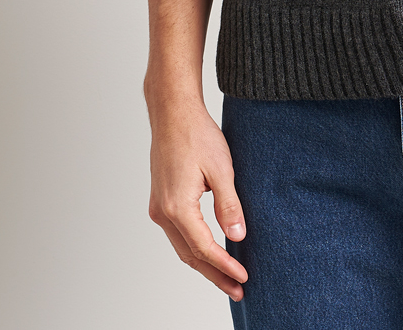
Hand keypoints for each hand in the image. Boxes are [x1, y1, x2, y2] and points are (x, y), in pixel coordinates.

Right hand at [146, 96, 248, 300]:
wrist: (173, 113)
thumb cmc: (197, 135)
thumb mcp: (221, 169)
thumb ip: (229, 205)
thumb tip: (238, 236)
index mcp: (177, 207)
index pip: (204, 248)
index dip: (225, 266)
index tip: (244, 277)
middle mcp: (162, 212)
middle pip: (190, 255)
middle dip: (215, 275)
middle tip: (239, 289)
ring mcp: (158, 207)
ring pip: (182, 247)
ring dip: (204, 263)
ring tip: (228, 276)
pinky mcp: (160, 200)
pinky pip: (178, 234)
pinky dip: (195, 247)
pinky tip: (211, 250)